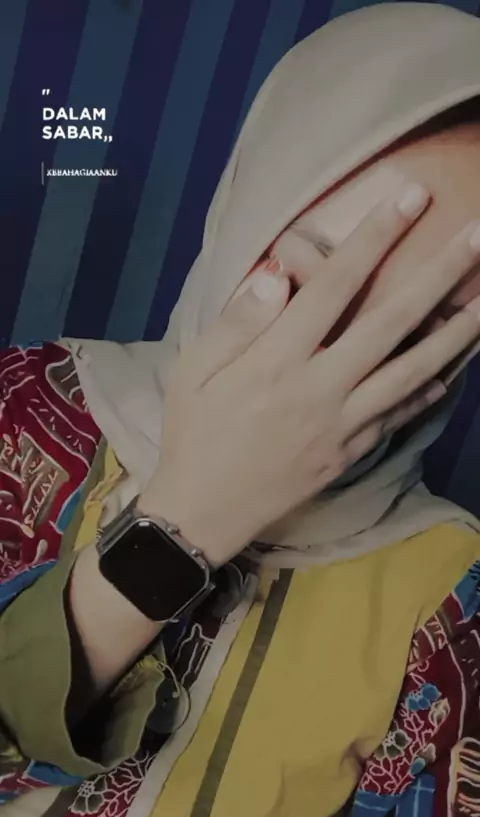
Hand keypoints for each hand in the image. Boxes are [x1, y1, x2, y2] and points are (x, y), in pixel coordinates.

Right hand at [139, 184, 479, 564]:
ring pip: (411, 371)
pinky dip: (429, 391)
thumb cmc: (193, 434)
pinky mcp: (351, 452)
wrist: (204, 513)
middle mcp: (318, 391)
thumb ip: (236, 322)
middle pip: (389, 324)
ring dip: (456, 333)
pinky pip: (399, 416)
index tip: (410, 197)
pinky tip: (454, 372)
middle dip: (438, 274)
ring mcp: (342, 426)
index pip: (332, 288)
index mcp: (274, 363)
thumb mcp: (192, 372)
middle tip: (478, 234)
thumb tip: (277, 273)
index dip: (373, 238)